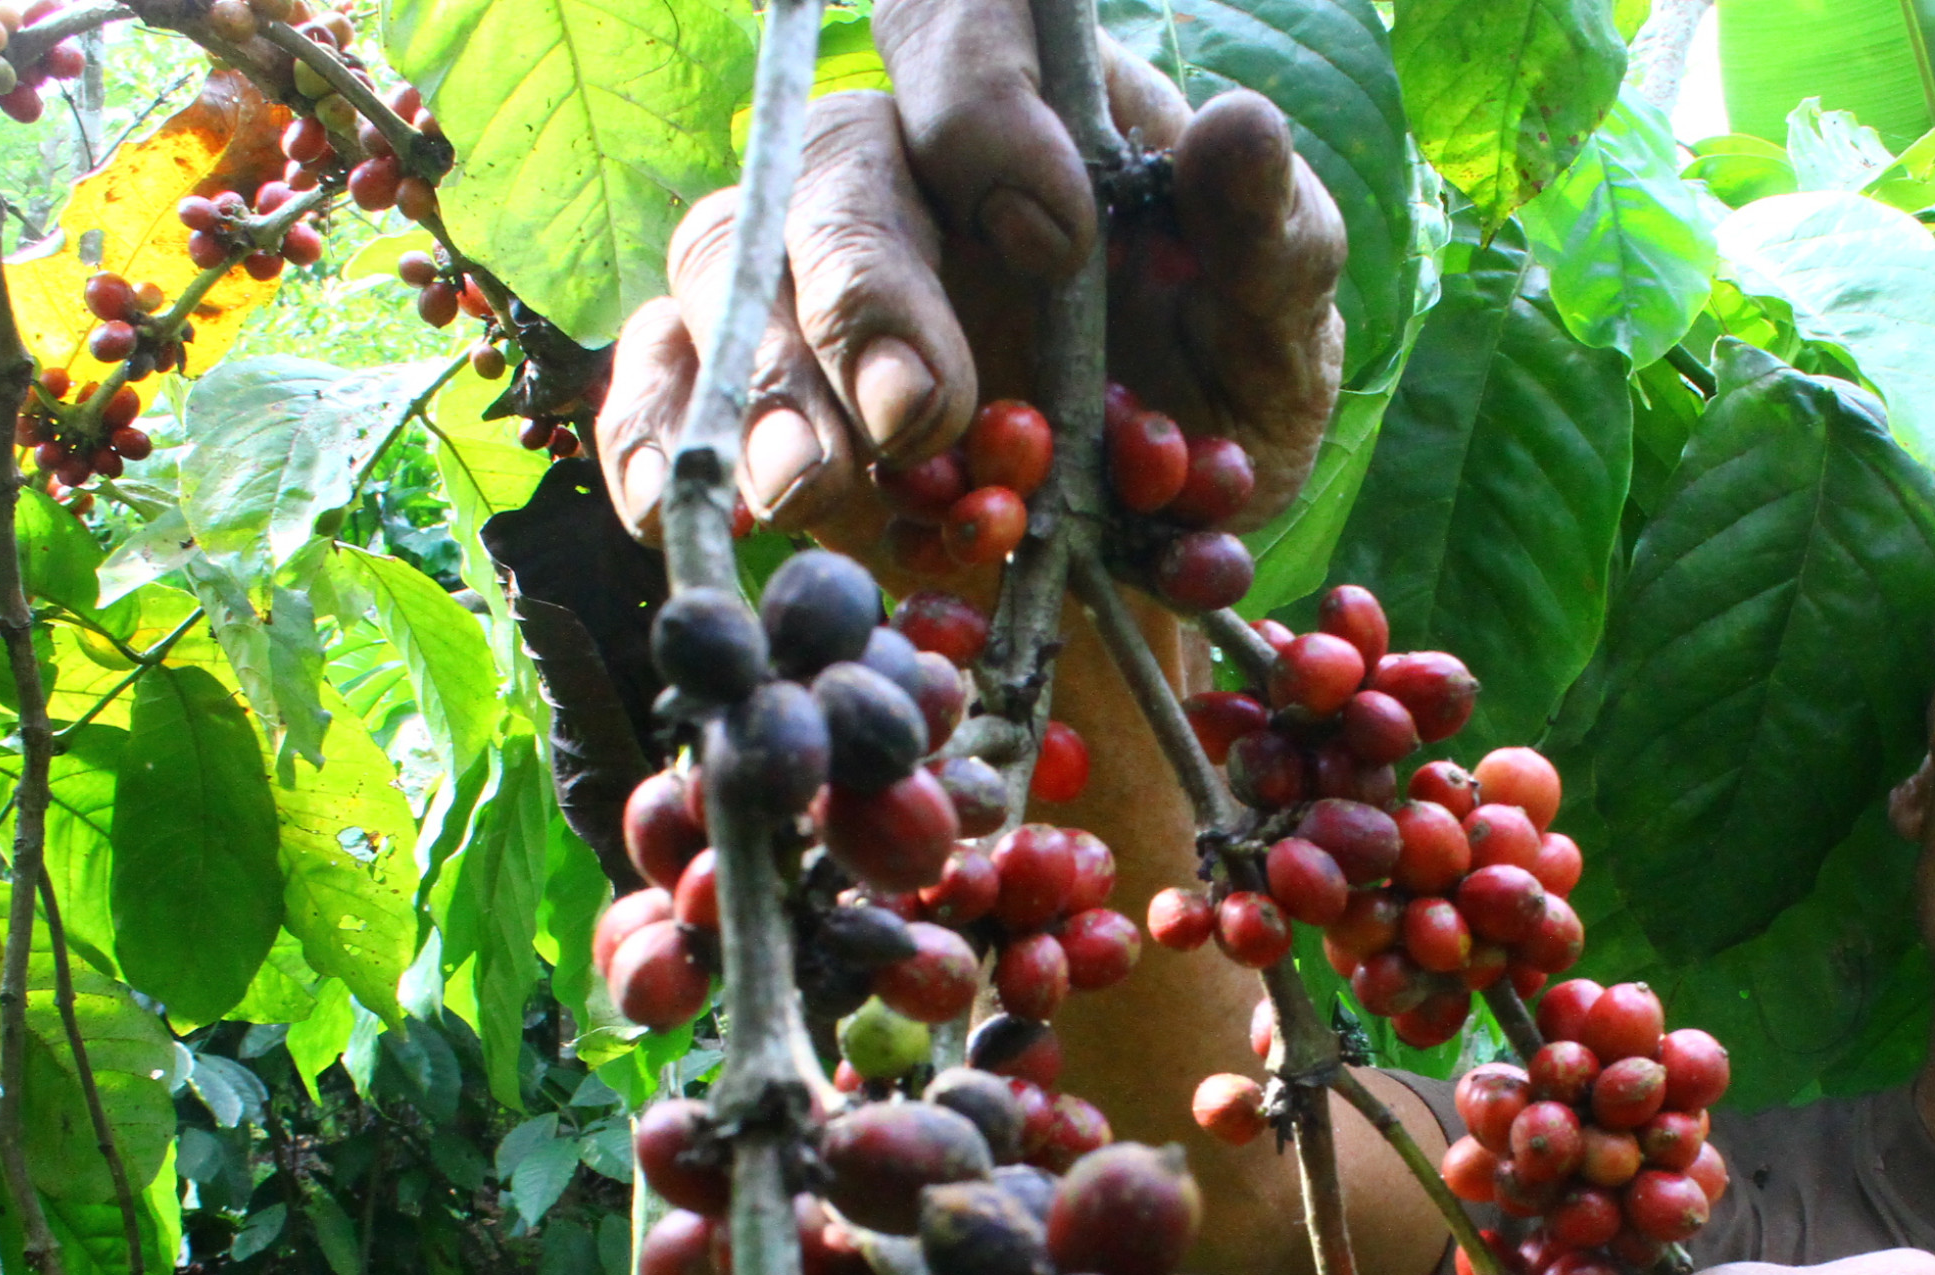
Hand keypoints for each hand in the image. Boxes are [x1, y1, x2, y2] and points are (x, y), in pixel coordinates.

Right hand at [597, 0, 1347, 540]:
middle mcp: (904, 174)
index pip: (964, 25)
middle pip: (832, 169)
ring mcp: (809, 277)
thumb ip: (1269, 241)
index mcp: (1034, 117)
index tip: (1058, 237)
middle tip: (919, 414)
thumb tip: (1237, 131)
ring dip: (764, 381)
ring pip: (730, 264)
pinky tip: (691, 506)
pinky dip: (657, 436)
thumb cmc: (1211, 409)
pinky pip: (658, 374)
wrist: (1138, 561)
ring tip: (817, 486)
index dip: (985, 110)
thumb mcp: (1277, 333)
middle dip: (864, 290)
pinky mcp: (750, 387)